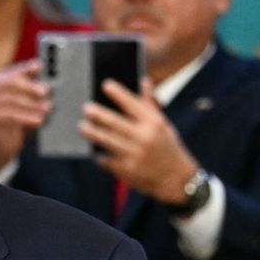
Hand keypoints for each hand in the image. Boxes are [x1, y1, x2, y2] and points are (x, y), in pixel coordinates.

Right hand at [0, 58, 46, 175]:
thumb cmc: (14, 120)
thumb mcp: (22, 103)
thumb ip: (30, 91)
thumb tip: (47, 82)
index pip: (11, 72)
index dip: (25, 68)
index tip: (39, 66)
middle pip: (10, 84)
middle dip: (29, 86)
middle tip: (45, 91)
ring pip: (12, 101)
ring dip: (32, 104)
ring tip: (47, 108)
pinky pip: (10, 116)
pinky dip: (27, 117)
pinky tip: (39, 120)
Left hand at [79, 78, 199, 204]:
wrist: (177, 179)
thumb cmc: (167, 146)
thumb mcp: (163, 125)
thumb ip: (149, 105)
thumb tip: (144, 80)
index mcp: (154, 123)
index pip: (133, 104)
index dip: (118, 93)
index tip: (105, 84)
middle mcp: (144, 138)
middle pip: (116, 123)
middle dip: (99, 114)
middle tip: (86, 108)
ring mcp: (135, 155)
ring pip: (108, 141)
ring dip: (93, 133)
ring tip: (82, 127)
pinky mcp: (128, 171)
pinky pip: (108, 160)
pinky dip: (100, 156)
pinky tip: (95, 152)